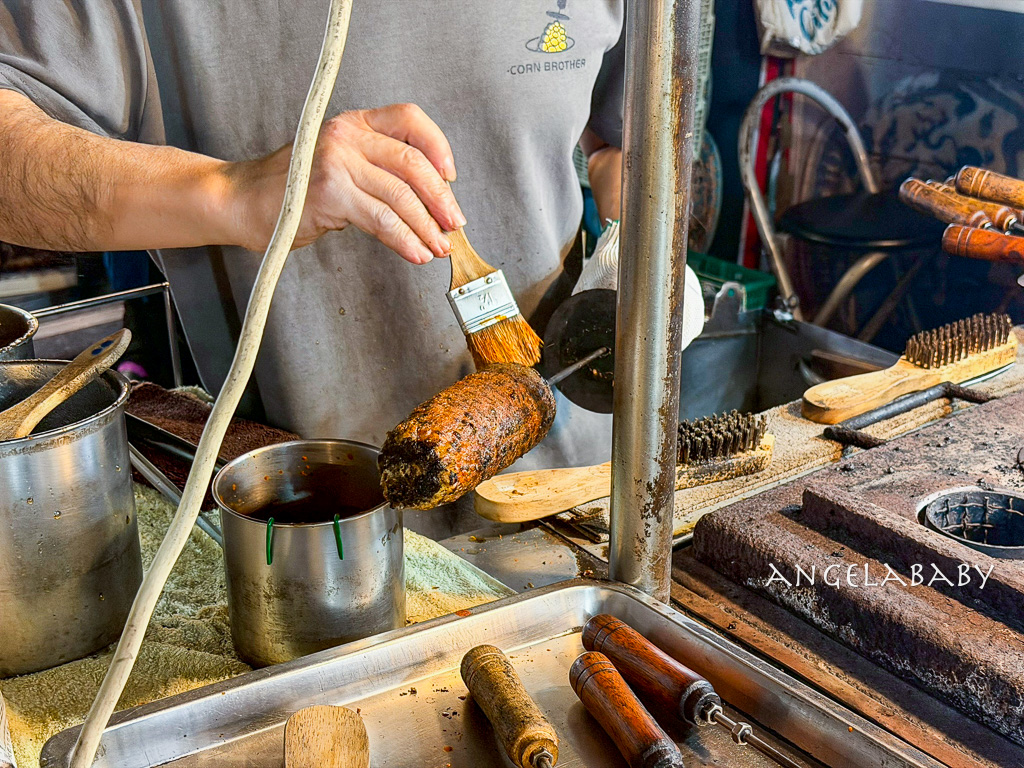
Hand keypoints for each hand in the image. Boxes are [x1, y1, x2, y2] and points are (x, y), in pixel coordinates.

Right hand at [226, 103, 465, 262]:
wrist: (240, 202)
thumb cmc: (290, 190)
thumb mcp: (339, 167)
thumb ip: (377, 173)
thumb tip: (427, 203)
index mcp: (353, 123)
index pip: (410, 119)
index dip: (438, 146)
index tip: (451, 177)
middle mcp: (346, 136)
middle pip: (412, 162)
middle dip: (441, 198)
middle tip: (454, 224)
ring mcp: (336, 161)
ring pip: (400, 195)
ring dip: (426, 227)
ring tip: (438, 247)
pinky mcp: (329, 193)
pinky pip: (381, 219)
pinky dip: (404, 239)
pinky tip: (415, 253)